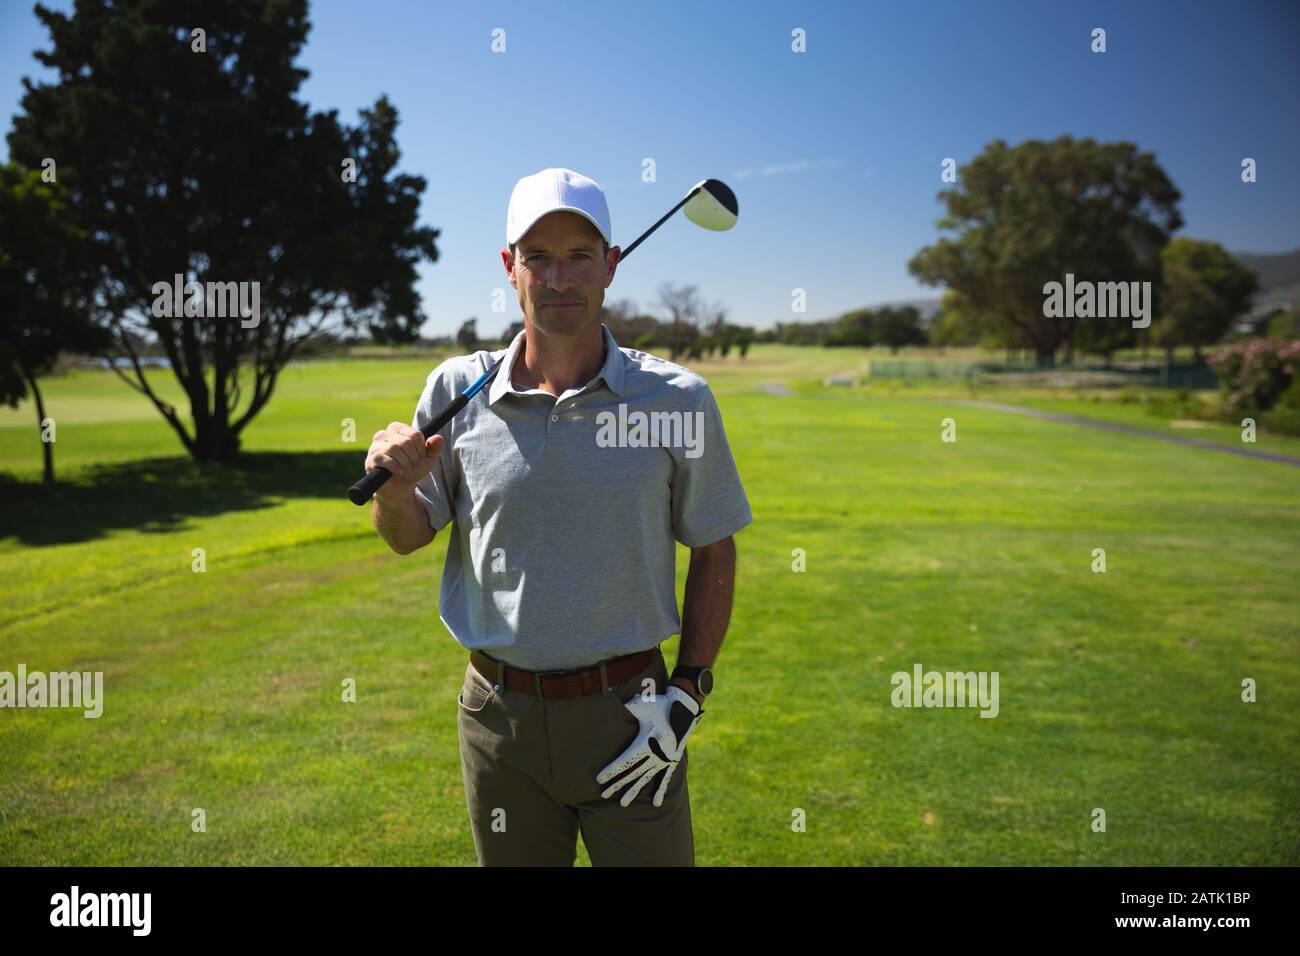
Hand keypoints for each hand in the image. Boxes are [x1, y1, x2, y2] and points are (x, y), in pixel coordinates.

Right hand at [365, 422, 443, 498]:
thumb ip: (434, 448)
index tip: (420, 458)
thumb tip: (439, 438)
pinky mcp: (371, 459)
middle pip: (406, 441)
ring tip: (406, 470)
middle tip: (412, 466)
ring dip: (405, 463)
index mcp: (397, 429)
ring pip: (394, 448)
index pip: (415, 434)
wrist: (400, 488)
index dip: (421, 449)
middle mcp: (384, 434)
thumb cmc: (412, 469)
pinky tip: (399, 472)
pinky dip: (395, 467)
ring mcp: (375, 446)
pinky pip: (383, 458)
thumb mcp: (427, 459)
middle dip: (413, 458)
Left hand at [597, 685, 702, 806]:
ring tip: (622, 804)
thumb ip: (628, 706)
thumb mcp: (643, 704)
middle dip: (617, 784)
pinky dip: (660, 791)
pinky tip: (655, 804)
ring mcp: (664, 759)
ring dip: (634, 791)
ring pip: (646, 779)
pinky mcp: (672, 760)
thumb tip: (610, 699)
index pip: (625, 762)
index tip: (599, 779)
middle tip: (604, 795)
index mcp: (647, 743)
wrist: (685, 706)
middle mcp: (656, 755)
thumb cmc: (661, 704)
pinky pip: (665, 778)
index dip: (612, 772)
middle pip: (633, 774)